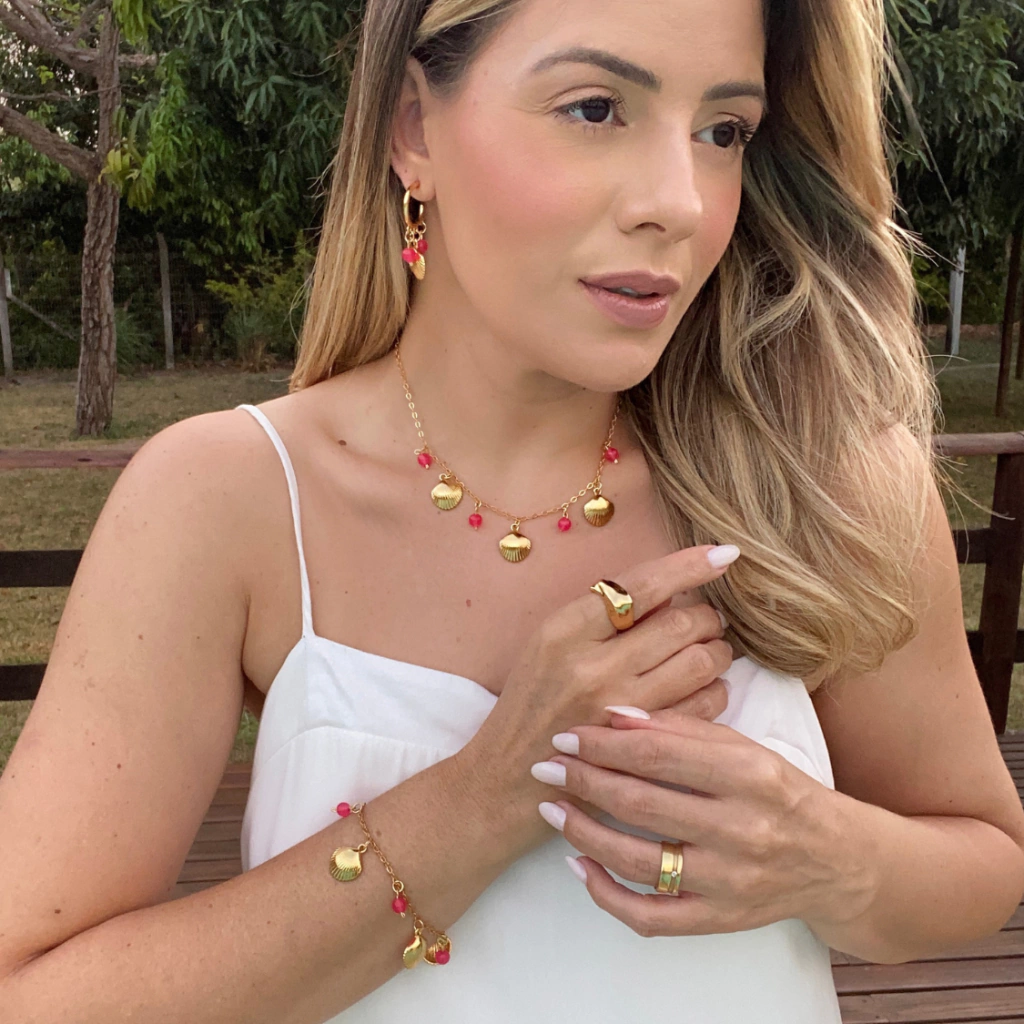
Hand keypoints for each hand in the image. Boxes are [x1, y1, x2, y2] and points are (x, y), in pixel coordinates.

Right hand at [461, 544, 737, 797]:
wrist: (504, 777)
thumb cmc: (530, 704)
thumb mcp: (547, 645)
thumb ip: (599, 616)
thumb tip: (668, 588)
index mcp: (564, 631)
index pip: (641, 586)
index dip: (689, 566)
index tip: (723, 553)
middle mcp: (592, 666)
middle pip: (680, 623)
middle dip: (707, 615)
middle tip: (708, 619)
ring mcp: (620, 709)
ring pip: (700, 662)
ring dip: (716, 650)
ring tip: (710, 649)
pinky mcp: (641, 746)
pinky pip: (704, 706)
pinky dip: (715, 689)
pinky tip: (705, 687)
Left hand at [532, 712, 874, 936]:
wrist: (836, 861)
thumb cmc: (779, 792)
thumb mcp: (744, 747)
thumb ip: (681, 728)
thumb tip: (614, 714)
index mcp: (750, 774)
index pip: (659, 753)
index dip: (603, 743)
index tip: (566, 734)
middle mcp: (743, 829)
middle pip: (641, 803)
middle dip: (582, 781)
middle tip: (544, 766)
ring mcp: (731, 881)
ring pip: (638, 860)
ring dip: (583, 832)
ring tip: (550, 809)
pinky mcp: (720, 920)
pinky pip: (650, 916)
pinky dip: (606, 894)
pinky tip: (578, 865)